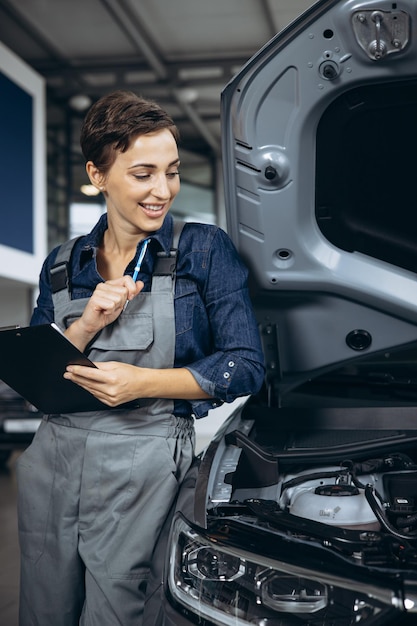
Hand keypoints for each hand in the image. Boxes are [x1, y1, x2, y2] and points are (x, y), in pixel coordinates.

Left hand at [64, 361, 210, 405]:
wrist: (142, 385)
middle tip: (66, 374)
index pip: (90, 374)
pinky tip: (85, 385)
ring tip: (73, 379)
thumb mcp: (115, 365)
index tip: (69, 368)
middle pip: (88, 383)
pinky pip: (96, 396)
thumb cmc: (130, 372)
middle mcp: (110, 390)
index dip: (78, 371)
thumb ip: (100, 366)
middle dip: (76, 378)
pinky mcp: (110, 403)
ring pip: (90, 390)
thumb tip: (86, 366)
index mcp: (111, 378)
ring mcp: (110, 398)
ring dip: (81, 384)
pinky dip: (90, 390)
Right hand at [65, 277, 143, 349]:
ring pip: (118, 298)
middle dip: (121, 302)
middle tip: (113, 306)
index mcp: (110, 284)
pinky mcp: (95, 299)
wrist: (94, 323)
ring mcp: (98, 291)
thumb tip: (140, 283)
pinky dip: (110, 311)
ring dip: (115, 307)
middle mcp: (103, 285)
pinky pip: (111, 305)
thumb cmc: (107, 312)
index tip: (129, 298)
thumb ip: (131, 292)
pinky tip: (104, 311)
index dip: (132, 289)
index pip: (127, 279)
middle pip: (124, 291)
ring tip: (108, 309)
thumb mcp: (123, 302)